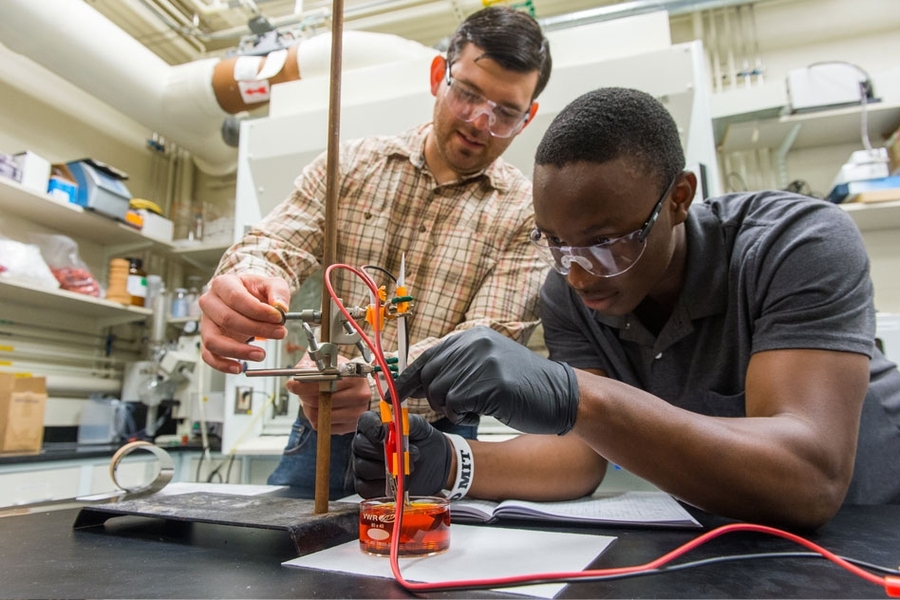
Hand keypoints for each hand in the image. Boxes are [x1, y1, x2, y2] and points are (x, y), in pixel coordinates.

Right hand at [199, 273, 289, 373]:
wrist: (248, 298)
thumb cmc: (256, 290)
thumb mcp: (271, 284)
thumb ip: (278, 292)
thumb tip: (280, 307)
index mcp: (223, 284)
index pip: (236, 298)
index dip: (258, 310)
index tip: (278, 318)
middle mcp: (210, 303)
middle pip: (227, 319)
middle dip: (256, 329)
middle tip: (279, 334)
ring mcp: (206, 323)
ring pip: (214, 340)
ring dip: (238, 351)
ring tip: (261, 354)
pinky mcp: (208, 340)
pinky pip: (209, 356)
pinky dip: (222, 364)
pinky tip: (239, 367)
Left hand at [288, 355, 372, 433]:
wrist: (361, 388)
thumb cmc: (344, 374)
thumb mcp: (329, 362)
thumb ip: (312, 365)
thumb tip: (297, 372)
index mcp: (354, 377)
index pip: (323, 383)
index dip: (304, 385)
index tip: (292, 384)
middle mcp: (358, 396)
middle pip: (319, 401)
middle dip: (304, 397)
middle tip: (301, 393)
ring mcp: (356, 413)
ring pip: (319, 417)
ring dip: (309, 409)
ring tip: (313, 401)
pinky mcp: (351, 426)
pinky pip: (323, 426)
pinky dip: (318, 419)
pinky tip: (322, 409)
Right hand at [351, 411, 451, 497]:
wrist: (434, 465)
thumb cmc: (422, 442)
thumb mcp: (420, 428)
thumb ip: (409, 423)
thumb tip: (399, 422)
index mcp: (374, 425)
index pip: (365, 422)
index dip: (372, 427)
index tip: (384, 434)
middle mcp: (363, 444)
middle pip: (360, 446)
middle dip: (382, 451)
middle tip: (403, 454)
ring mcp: (362, 466)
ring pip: (363, 468)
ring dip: (388, 469)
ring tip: (408, 467)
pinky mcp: (365, 486)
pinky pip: (366, 488)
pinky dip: (383, 485)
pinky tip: (398, 481)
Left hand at [394, 327, 579, 434]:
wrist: (561, 395)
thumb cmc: (522, 386)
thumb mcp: (488, 364)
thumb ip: (459, 366)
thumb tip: (419, 381)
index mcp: (472, 337)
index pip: (428, 356)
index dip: (408, 378)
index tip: (393, 394)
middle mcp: (475, 344)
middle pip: (430, 375)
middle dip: (433, 397)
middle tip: (452, 407)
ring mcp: (483, 362)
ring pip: (440, 391)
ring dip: (450, 407)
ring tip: (473, 407)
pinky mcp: (490, 383)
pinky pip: (455, 403)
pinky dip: (461, 413)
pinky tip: (478, 412)